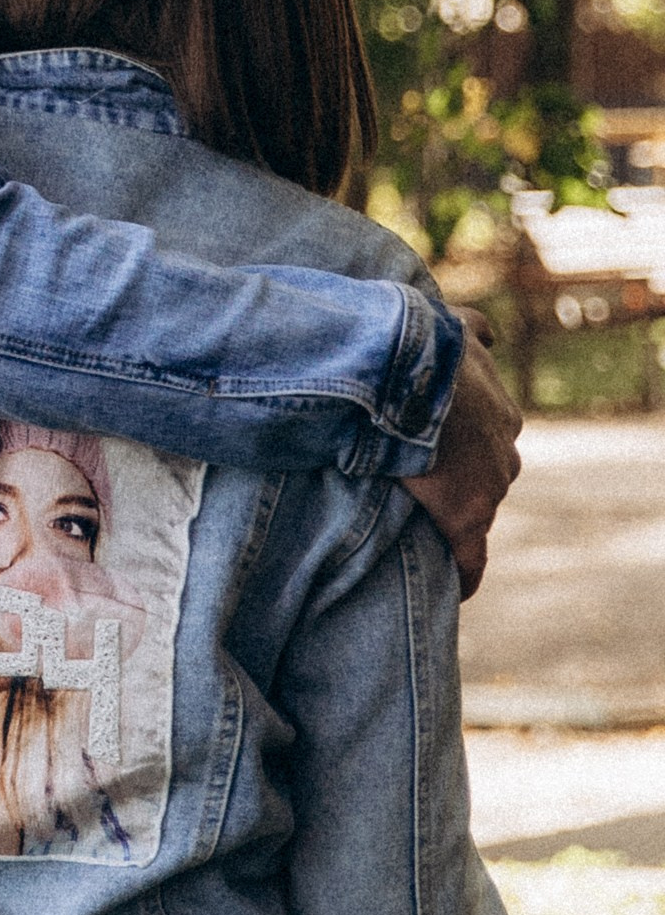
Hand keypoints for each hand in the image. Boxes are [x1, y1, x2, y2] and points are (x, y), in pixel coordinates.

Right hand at [401, 326, 520, 601]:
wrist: (410, 375)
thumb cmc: (427, 350)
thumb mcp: (458, 328)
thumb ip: (475, 331)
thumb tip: (485, 332)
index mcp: (500, 411)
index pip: (491, 436)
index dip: (466, 443)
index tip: (448, 451)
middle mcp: (504, 448)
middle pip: (491, 471)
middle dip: (466, 473)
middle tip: (429, 477)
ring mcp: (489, 484)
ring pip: (481, 505)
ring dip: (459, 508)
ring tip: (429, 518)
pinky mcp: (467, 518)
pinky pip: (472, 557)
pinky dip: (466, 571)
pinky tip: (459, 585)